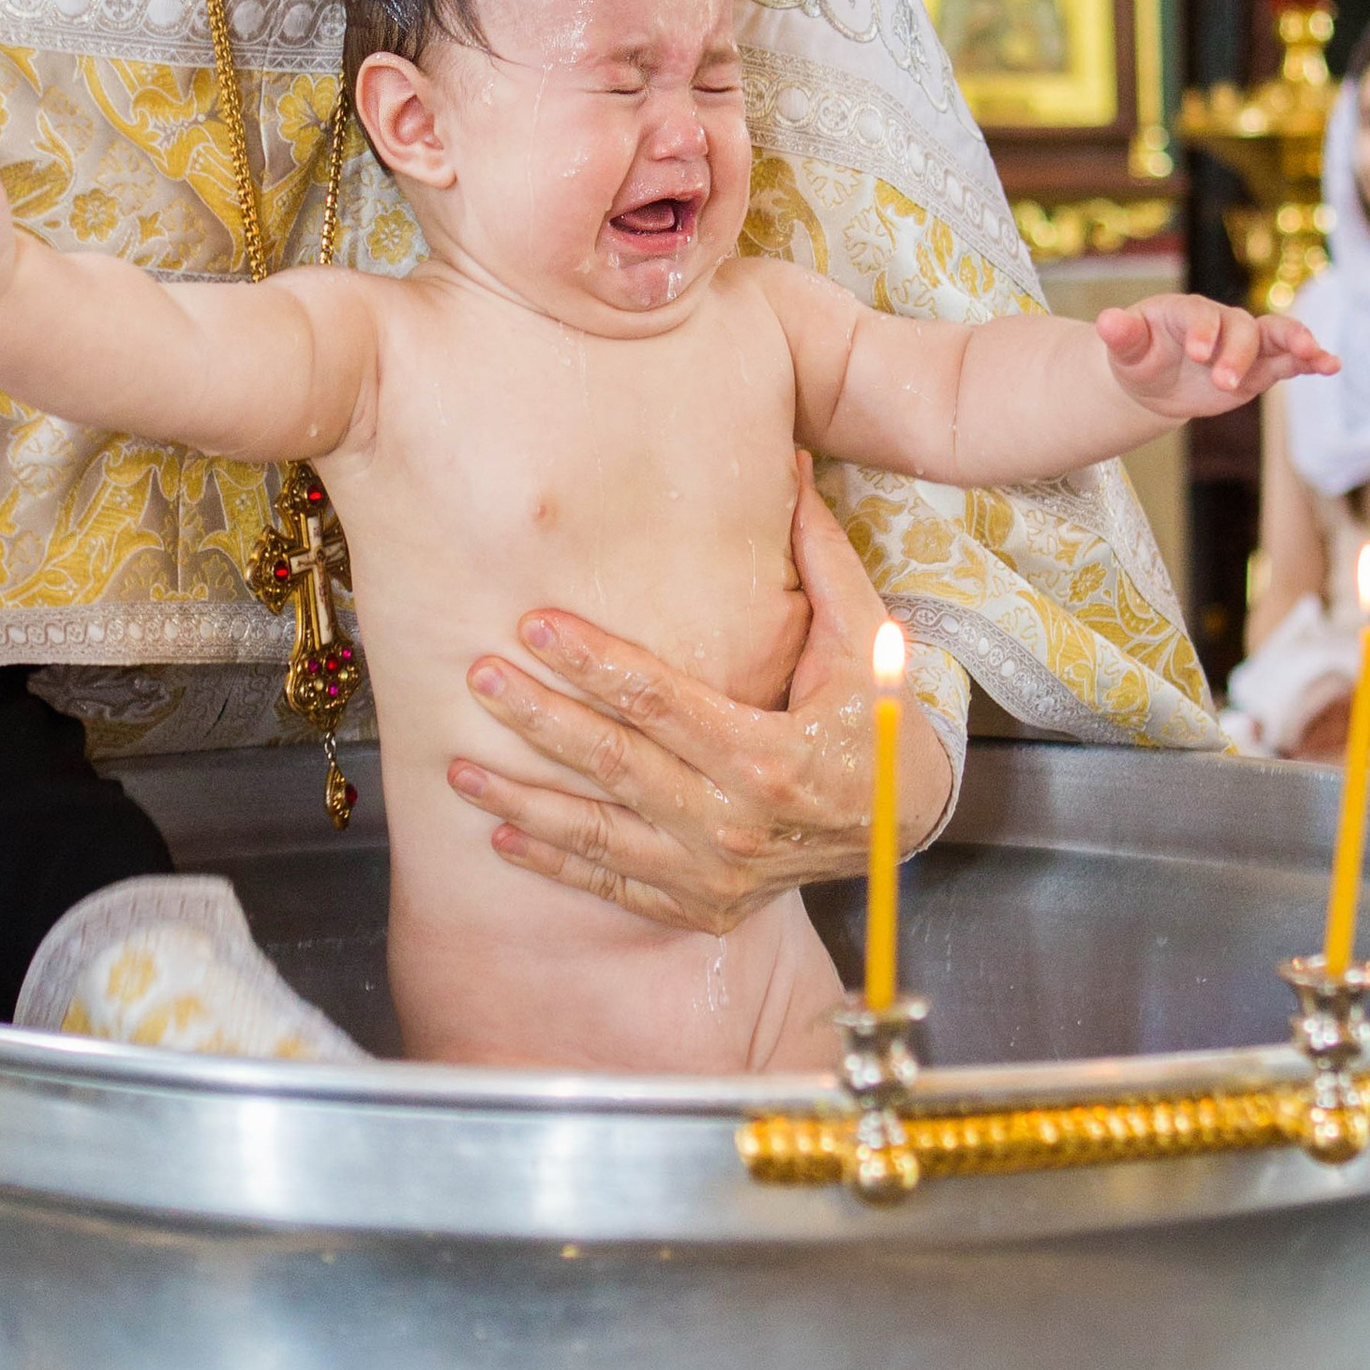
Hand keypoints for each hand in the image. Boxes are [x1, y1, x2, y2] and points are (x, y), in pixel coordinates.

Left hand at [446, 469, 949, 934]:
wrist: (910, 828)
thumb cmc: (882, 722)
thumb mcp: (867, 639)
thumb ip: (820, 558)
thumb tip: (788, 464)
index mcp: (771, 754)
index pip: (661, 700)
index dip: (594, 661)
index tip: (536, 625)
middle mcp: (736, 822)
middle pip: (618, 764)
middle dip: (541, 719)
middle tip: (479, 679)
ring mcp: (717, 873)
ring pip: (601, 834)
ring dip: (523, 799)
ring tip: (459, 768)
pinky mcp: (705, 906)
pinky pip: (616, 886)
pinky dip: (556, 861)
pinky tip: (502, 834)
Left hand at [1095, 294, 1336, 424]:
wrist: (1154, 379)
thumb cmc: (1138, 357)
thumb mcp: (1125, 349)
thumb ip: (1121, 335)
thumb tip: (1105, 321)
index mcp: (1186, 311)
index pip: (1200, 315)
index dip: (1204, 332)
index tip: (1199, 355)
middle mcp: (1221, 321)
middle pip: (1241, 328)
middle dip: (1237, 355)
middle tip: (1223, 383)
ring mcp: (1244, 344)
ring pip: (1275, 335)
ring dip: (1296, 343)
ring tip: (1317, 356)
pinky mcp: (1260, 367)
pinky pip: (1288, 360)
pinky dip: (1310, 361)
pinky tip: (1332, 365)